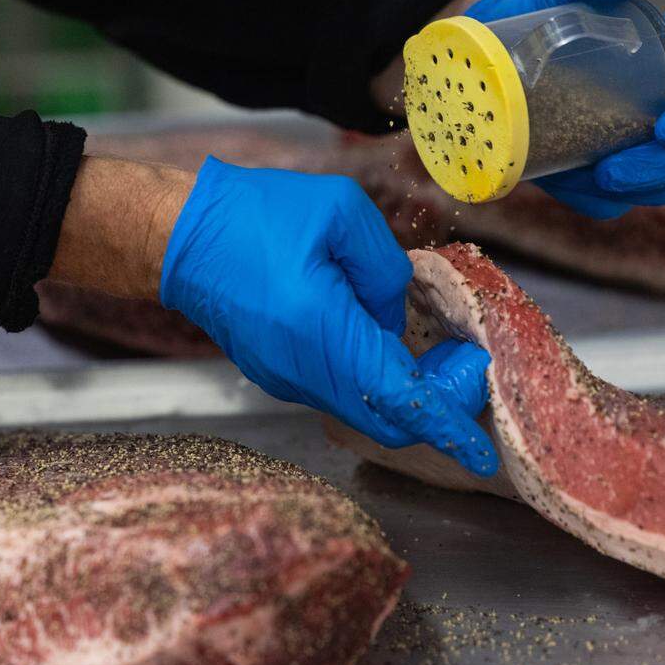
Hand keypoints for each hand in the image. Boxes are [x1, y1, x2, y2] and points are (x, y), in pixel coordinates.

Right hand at [160, 157, 497, 475]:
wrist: (183, 238)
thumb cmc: (256, 217)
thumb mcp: (340, 214)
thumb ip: (386, 268)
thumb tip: (396, 314)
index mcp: (324, 332)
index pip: (401, 400)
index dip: (448, 425)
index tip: (481, 450)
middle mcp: (305, 372)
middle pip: (387, 421)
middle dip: (435, 405)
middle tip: (461, 362)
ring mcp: (287, 380)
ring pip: (363, 409)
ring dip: (404, 391)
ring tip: (429, 346)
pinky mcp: (277, 375)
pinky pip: (338, 391)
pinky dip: (372, 381)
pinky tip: (378, 337)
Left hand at [465, 0, 664, 218]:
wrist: (497, 55)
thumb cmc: (543, 16)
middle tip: (613, 172)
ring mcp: (636, 149)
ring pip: (662, 189)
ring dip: (632, 192)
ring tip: (586, 175)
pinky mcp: (600, 177)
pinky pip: (609, 205)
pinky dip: (591, 201)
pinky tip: (564, 181)